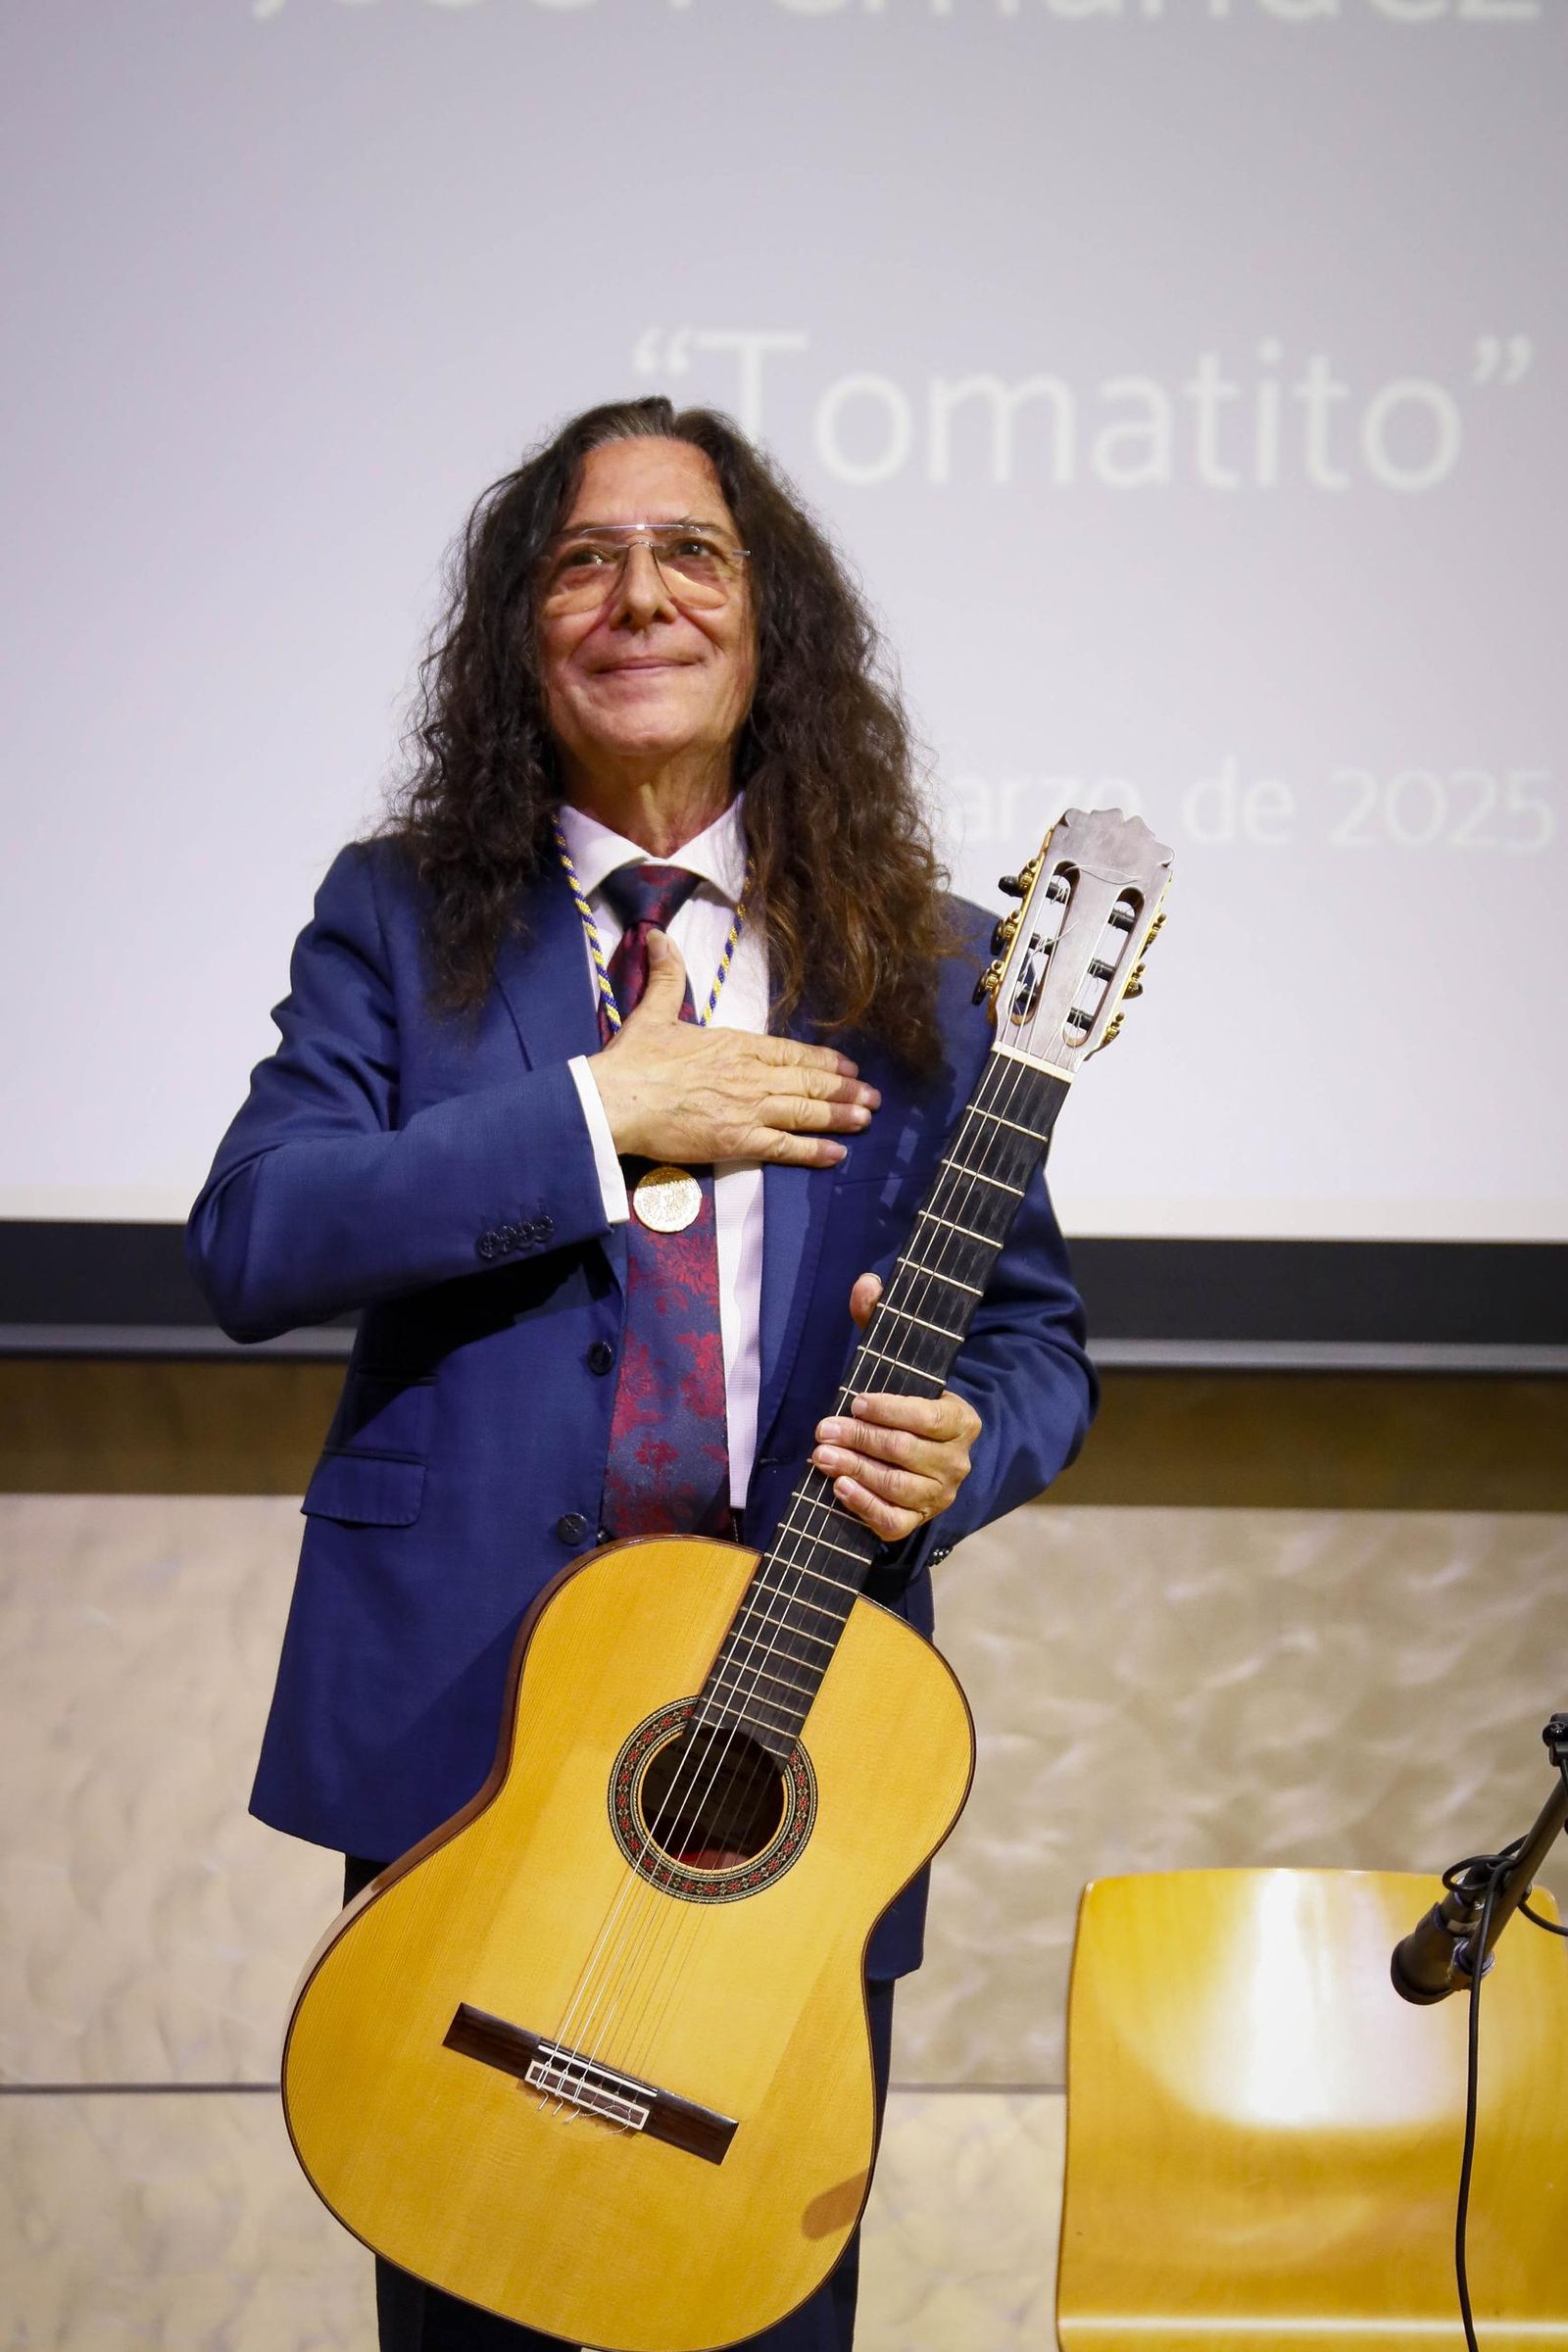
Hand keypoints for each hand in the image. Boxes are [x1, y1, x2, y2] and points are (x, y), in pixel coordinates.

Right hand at [589, 930, 879, 1168]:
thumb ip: (666, 977)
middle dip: (845, 1090)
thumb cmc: (633, 1060)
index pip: (790, 1053)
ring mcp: (748, 1109)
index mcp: (735, 1044)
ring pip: (805, 1112)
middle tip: (873, 1097)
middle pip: (808, 1083)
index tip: (847, 1067)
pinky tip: (838, 1154)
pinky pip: (785, 1147)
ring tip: (866, 1119)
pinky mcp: (737, 1141)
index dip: (823, 1061)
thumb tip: (658, 937)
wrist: (618, 1100)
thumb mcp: (653, 1012)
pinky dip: (814, 1151)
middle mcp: (750, 1075)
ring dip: (840, 1116)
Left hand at [811, 1273, 982, 1543]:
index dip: (891, 1410)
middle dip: (860, 1439)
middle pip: (905, 1451)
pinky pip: (893, 1521)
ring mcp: (938, 1495)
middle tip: (823, 1429)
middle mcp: (956, 1461)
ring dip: (856, 1471)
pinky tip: (839, 1489)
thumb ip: (880, 1321)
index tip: (856, 1401)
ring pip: (897, 1487)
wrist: (928, 1458)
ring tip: (821, 1457)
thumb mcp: (897, 1363)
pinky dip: (865, 1507)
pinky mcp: (918, 1521)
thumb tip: (866, 1283)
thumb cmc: (906, 1405)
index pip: (929, 1416)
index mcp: (961, 1420)